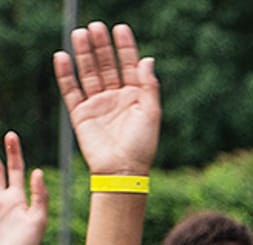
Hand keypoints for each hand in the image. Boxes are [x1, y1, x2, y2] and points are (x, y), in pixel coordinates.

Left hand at [0, 132, 46, 244]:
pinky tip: (37, 175)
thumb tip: (16, 188)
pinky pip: (40, 201)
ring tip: (10, 137)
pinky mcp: (36, 221)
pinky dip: (40, 189)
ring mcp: (24, 209)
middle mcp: (9, 202)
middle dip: (10, 153)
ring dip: (17, 158)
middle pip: (9, 171)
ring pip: (22, 177)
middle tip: (10, 134)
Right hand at [53, 21, 159, 175]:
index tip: (120, 28)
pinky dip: (65, 74)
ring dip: (84, 54)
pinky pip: (71, 90)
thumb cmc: (141, 145)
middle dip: (101, 46)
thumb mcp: (151, 114)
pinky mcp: (81, 114)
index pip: (129, 66)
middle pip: (106, 66)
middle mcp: (116, 98)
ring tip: (80, 33)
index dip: (125, 47)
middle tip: (96, 26)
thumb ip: (149, 87)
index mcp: (135, 97)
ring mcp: (98, 105)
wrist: (122, 170)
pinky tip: (62, 56)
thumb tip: (148, 59)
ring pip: (88, 73)